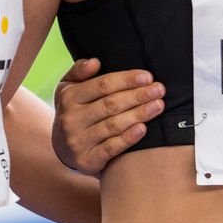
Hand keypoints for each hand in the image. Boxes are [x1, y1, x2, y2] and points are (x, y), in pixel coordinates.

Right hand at [52, 58, 163, 175]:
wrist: (64, 148)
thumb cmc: (76, 110)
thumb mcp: (70, 88)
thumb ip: (80, 71)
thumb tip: (94, 62)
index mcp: (68, 97)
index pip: (102, 85)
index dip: (127, 80)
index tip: (148, 77)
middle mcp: (70, 119)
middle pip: (110, 104)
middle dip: (138, 96)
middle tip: (159, 90)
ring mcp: (77, 141)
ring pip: (113, 125)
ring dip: (139, 114)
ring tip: (158, 106)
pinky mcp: (86, 160)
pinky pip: (111, 148)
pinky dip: (128, 138)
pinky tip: (143, 128)